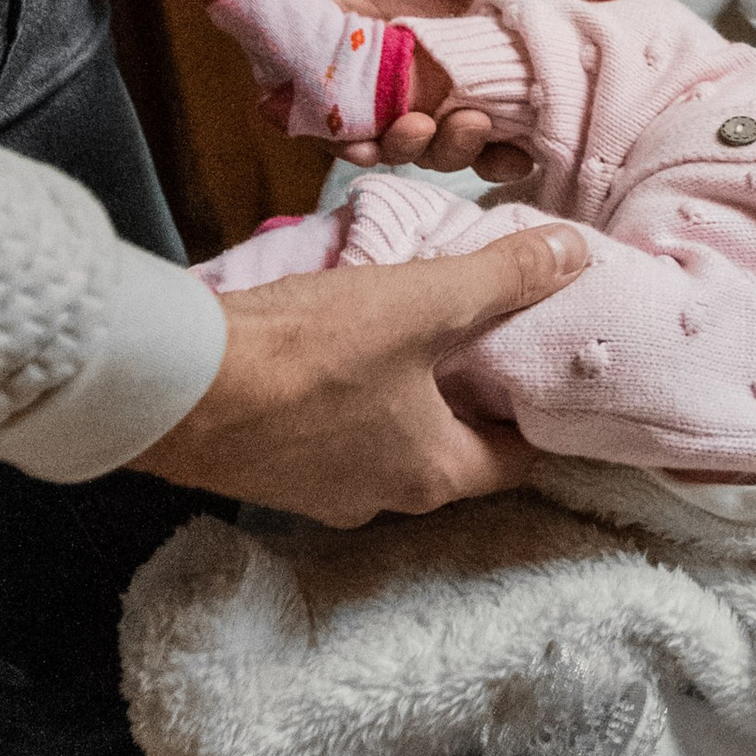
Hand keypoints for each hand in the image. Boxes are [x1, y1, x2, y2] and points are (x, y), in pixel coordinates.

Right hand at [132, 226, 587, 521]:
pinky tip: (343, 355)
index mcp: (436, 475)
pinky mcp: (271, 474)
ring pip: (390, 446)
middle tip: (488, 340)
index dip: (539, 411)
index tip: (547, 365)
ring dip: (407, 401)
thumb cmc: (312, 350)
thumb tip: (575, 254)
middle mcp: (385, 500)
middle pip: (454, 453)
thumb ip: (504, 277)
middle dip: (472, 400)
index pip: (517, 458)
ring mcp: (321, 495)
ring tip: (417, 338)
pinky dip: (352, 403)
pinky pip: (335, 439)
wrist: (180, 384)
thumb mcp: (423, 300)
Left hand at [214, 0, 622, 174]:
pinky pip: (313, 114)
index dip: (511, 132)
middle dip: (456, 148)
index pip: (494, 96)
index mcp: (462, 20)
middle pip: (439, 130)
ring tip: (414, 130)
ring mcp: (353, 55)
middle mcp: (411, 49)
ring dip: (401, 149)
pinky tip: (355, 137)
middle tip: (465, 126)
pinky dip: (332, 136)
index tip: (527, 147)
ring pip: (379, 135)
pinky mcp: (295, 51)